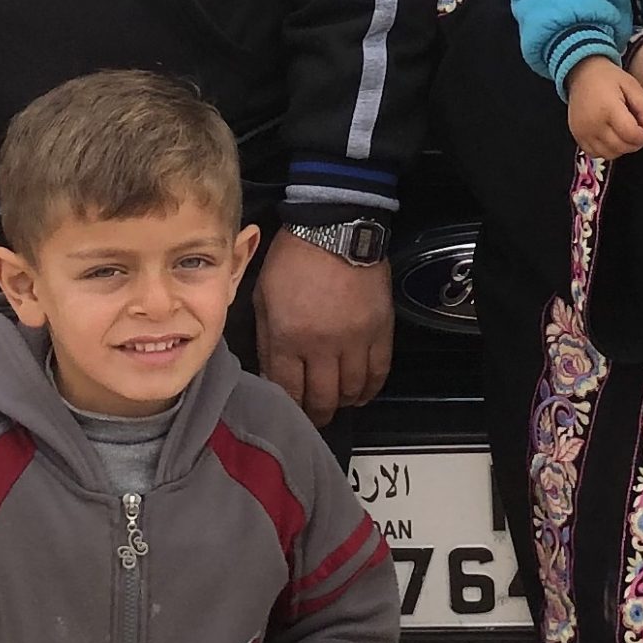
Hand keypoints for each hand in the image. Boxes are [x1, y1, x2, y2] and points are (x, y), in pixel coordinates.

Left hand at [254, 230, 392, 425]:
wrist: (335, 227)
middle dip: (316, 413)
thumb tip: (272, 372)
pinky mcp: (380, 330)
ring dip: (343, 402)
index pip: (287, 389)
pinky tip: (361, 393)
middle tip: (315, 415)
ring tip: (337, 401)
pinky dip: (370, 388)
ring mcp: (354, 339)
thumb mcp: (263, 296)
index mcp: (287, 336)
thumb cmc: (292, 258)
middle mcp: (321, 345)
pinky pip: (378, 371)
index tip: (290, 410)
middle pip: (322, 398)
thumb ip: (266, 338)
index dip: (289, 406)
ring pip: (351, 390)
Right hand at [563, 57, 642, 158]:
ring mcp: (583, 133)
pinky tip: (613, 137)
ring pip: (610, 154)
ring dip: (623, 148)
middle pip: (622, 147)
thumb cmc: (608, 78)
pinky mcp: (577, 137)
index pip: (631, 134)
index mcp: (608, 109)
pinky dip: (608, 150)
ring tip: (627, 134)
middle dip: (637, 143)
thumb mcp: (632, 85)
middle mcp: (593, 124)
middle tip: (641, 132)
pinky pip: (596, 154)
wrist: (581, 73)